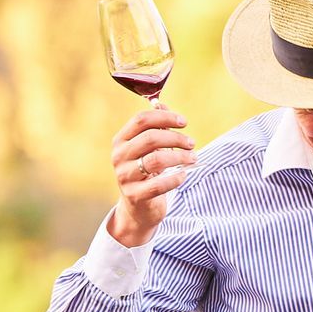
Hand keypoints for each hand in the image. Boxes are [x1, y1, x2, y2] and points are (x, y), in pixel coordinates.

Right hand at [107, 108, 197, 246]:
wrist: (138, 207)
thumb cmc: (147, 172)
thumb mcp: (148, 148)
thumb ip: (155, 127)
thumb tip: (160, 104)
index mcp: (122, 140)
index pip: (141, 120)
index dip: (165, 118)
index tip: (184, 122)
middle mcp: (119, 156)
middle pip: (151, 138)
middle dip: (176, 139)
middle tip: (192, 144)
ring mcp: (125, 176)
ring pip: (156, 160)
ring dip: (180, 158)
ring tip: (193, 159)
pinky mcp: (135, 195)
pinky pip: (159, 184)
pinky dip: (176, 178)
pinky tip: (183, 176)